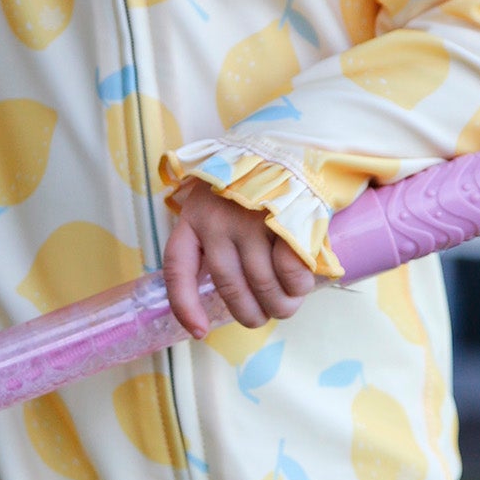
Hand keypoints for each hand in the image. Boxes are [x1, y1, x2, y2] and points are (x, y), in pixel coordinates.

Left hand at [161, 182, 318, 338]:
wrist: (293, 148)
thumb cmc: (257, 185)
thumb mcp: (221, 204)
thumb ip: (216, 240)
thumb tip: (231, 292)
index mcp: (194, 217)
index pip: (177, 269)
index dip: (185, 306)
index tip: (199, 331)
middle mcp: (216, 220)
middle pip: (228, 286)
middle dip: (249, 313)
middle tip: (263, 317)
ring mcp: (250, 220)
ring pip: (262, 284)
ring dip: (279, 305)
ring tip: (287, 306)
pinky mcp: (284, 219)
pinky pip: (289, 271)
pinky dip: (297, 286)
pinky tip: (302, 286)